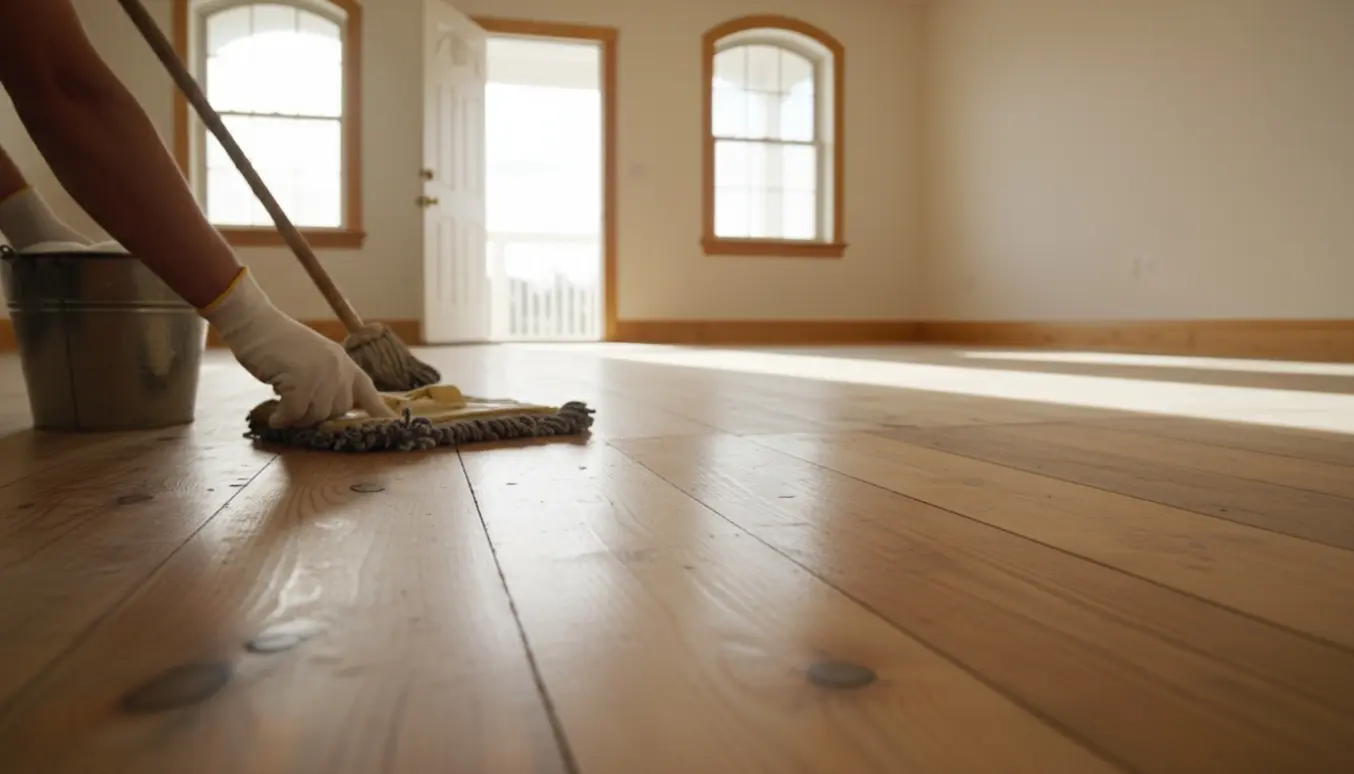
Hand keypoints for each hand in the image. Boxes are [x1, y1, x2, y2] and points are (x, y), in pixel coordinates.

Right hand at [201, 268, 395, 426]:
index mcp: (345, 363)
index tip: (398, 425)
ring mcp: (322, 373)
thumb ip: (328, 381)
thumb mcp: (314, 360)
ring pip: (316, 416)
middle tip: (293, 405)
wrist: (256, 323)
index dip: (380, 411)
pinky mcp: (301, 379)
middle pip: (336, 412)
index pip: (369, 392)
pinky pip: (295, 413)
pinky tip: (274, 416)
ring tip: (282, 403)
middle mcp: (340, 368)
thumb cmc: (279, 345)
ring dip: (296, 417)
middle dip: (314, 415)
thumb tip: (329, 415)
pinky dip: (283, 418)